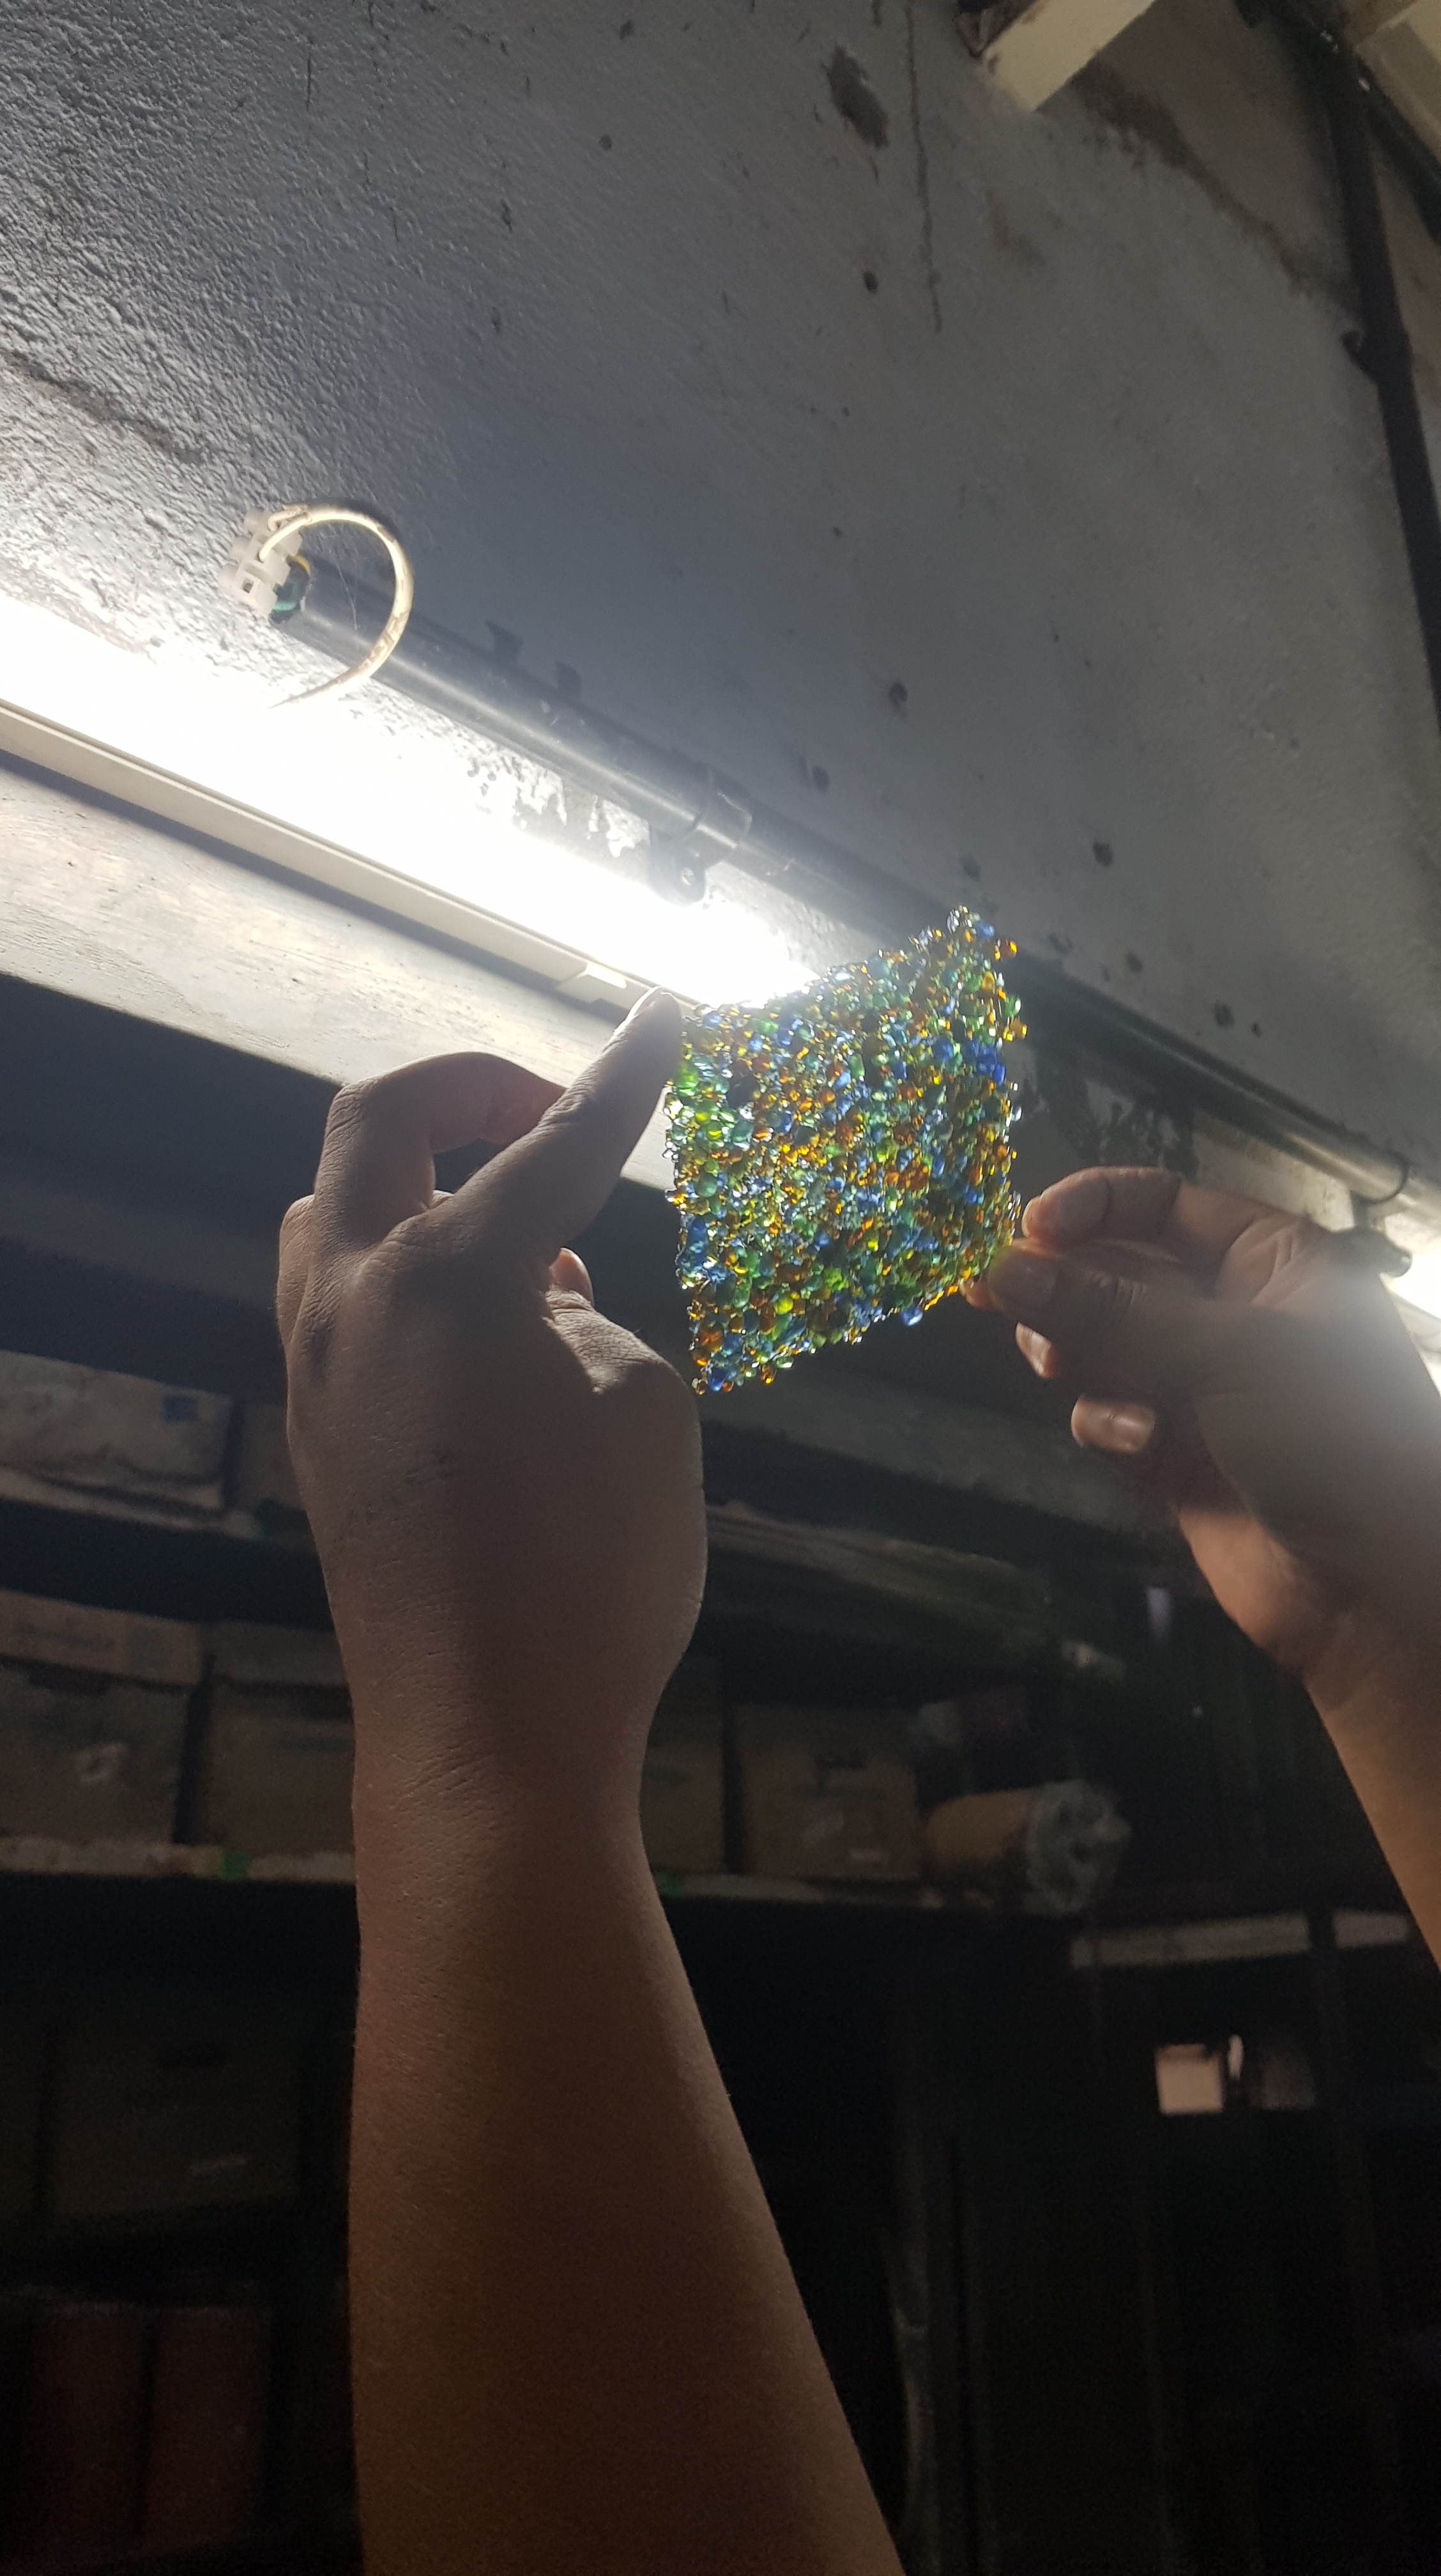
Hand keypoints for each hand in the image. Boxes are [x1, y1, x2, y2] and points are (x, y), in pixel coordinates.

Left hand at [275, 992, 704, 1812]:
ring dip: (416, 1184)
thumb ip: (591, 1320)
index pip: (554, 1142)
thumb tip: (543, 1300)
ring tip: (517, 1231)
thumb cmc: (592, 1572)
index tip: (664, 1011)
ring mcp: (318, 1368)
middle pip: (377, 1125)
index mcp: (449, 1273)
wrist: (488, 1735)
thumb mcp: (642, 1411)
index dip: (621, 1074)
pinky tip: (490, 1331)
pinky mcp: (317, 1434)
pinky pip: (339, 1303)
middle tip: (552, 1112)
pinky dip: (405, 1274)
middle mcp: (356, 1299)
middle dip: (470, 1090)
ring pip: (330, 1211)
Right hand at [973, 1168, 1440, 1692]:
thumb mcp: (1227, 1354)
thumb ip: (1109, 1311)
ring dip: (1076, 1353)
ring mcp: (1199, 1386)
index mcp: (1270, 1259)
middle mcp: (1232, 1312)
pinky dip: (1106, 1423)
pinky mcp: (1170, 1454)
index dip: (1091, 1208)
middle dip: (1062, 1284)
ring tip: (1060, 1368)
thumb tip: (1002, 1267)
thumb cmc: (1332, 1437)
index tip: (1024, 1230)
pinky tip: (1135, 1444)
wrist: (1374, 1586)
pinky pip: (1106, 1414)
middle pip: (1117, 1271)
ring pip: (1099, 1344)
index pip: (1161, 1203)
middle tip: (993, 1294)